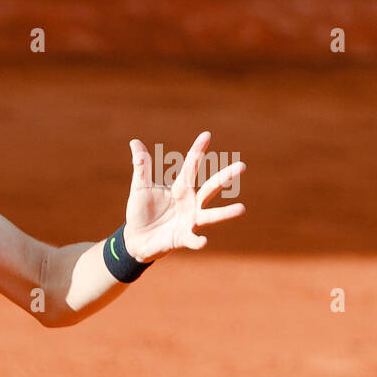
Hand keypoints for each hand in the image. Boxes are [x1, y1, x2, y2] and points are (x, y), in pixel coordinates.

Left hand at [123, 132, 245, 262]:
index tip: (206, 134)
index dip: (197, 150)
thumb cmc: (141, 211)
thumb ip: (141, 166)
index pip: (191, 166)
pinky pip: (193, 239)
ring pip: (211, 215)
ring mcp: (189, 220)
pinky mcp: (182, 238)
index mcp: (181, 188)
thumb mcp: (140, 188)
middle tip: (242, 165)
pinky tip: (203, 241)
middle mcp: (191, 203)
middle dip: (225, 177)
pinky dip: (198, 241)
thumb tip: (134, 142)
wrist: (136, 238)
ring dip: (226, 213)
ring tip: (241, 208)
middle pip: (210, 188)